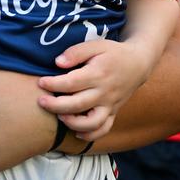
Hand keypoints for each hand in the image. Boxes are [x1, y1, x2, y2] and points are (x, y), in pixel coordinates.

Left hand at [36, 39, 153, 140]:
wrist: (138, 64)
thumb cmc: (112, 53)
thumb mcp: (96, 45)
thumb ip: (76, 52)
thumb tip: (58, 62)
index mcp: (99, 73)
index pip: (72, 82)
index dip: (54, 84)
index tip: (41, 83)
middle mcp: (105, 92)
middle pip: (78, 104)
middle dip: (56, 105)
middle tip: (41, 102)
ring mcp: (110, 105)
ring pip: (92, 122)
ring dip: (73, 123)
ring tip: (59, 116)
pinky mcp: (114, 112)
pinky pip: (104, 129)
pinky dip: (90, 134)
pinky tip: (76, 132)